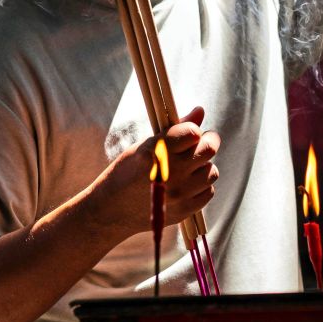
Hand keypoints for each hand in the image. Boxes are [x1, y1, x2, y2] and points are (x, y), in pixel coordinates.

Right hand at [96, 106, 219, 233]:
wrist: (111, 211)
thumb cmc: (127, 172)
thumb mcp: (145, 146)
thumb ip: (176, 129)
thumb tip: (200, 111)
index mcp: (156, 151)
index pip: (193, 132)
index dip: (194, 130)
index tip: (191, 133)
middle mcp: (170, 172)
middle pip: (208, 149)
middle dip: (209, 142)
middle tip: (202, 143)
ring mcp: (178, 194)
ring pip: (211, 171)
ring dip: (204, 167)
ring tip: (189, 168)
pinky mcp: (183, 210)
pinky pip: (208, 192)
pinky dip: (201, 187)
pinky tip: (187, 185)